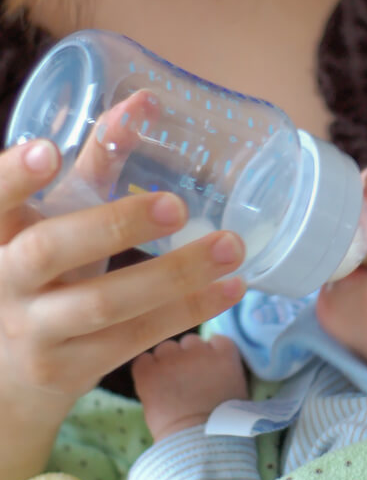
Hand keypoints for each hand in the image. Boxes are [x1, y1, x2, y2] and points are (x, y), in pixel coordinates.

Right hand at [0, 137, 245, 406]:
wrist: (7, 378)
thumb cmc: (38, 274)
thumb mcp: (54, 218)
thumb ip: (95, 161)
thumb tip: (144, 100)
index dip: (13, 176)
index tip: (48, 150)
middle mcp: (3, 281)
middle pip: (49, 251)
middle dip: (113, 226)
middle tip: (174, 206)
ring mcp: (34, 330)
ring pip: (104, 303)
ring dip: (174, 275)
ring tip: (229, 246)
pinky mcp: (69, 368)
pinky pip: (134, 337)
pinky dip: (186, 311)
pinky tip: (229, 287)